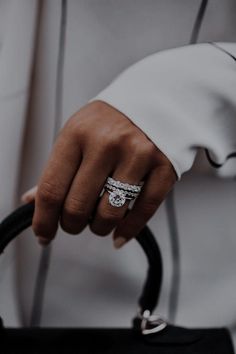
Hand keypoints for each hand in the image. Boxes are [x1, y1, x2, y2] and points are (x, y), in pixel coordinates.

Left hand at [22, 101, 176, 246]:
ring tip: (98, 223)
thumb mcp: (77, 133)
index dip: (44, 220)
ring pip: (109, 214)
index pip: (52, 189)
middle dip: (71, 225)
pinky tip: (119, 235)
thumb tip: (33, 200)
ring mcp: (137, 155)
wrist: (155, 98)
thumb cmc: (110, 120)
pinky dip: (128, 230)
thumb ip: (57, 168)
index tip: (44, 234)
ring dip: (99, 227)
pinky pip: (143, 211)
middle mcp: (106, 143)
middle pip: (78, 206)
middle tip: (74, 223)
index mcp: (77, 134)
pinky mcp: (164, 166)